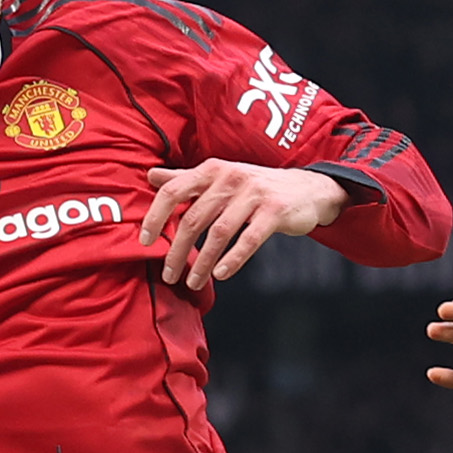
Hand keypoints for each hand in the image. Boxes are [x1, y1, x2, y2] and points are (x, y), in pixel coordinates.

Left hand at [138, 162, 344, 287]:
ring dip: (202, 262)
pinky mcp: (274, 211)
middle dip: (177, 250)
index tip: (145, 241)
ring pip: (219, 232)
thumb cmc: (256, 188)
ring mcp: (254, 194)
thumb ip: (186, 179)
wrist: (307, 190)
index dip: (155, 217)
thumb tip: (151, 176)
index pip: (173, 191)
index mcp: (212, 170)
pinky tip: (220, 274)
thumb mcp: (220, 179)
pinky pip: (249, 239)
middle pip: (193, 217)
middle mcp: (230, 178)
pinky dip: (232, 259)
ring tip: (193, 282)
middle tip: (169, 274)